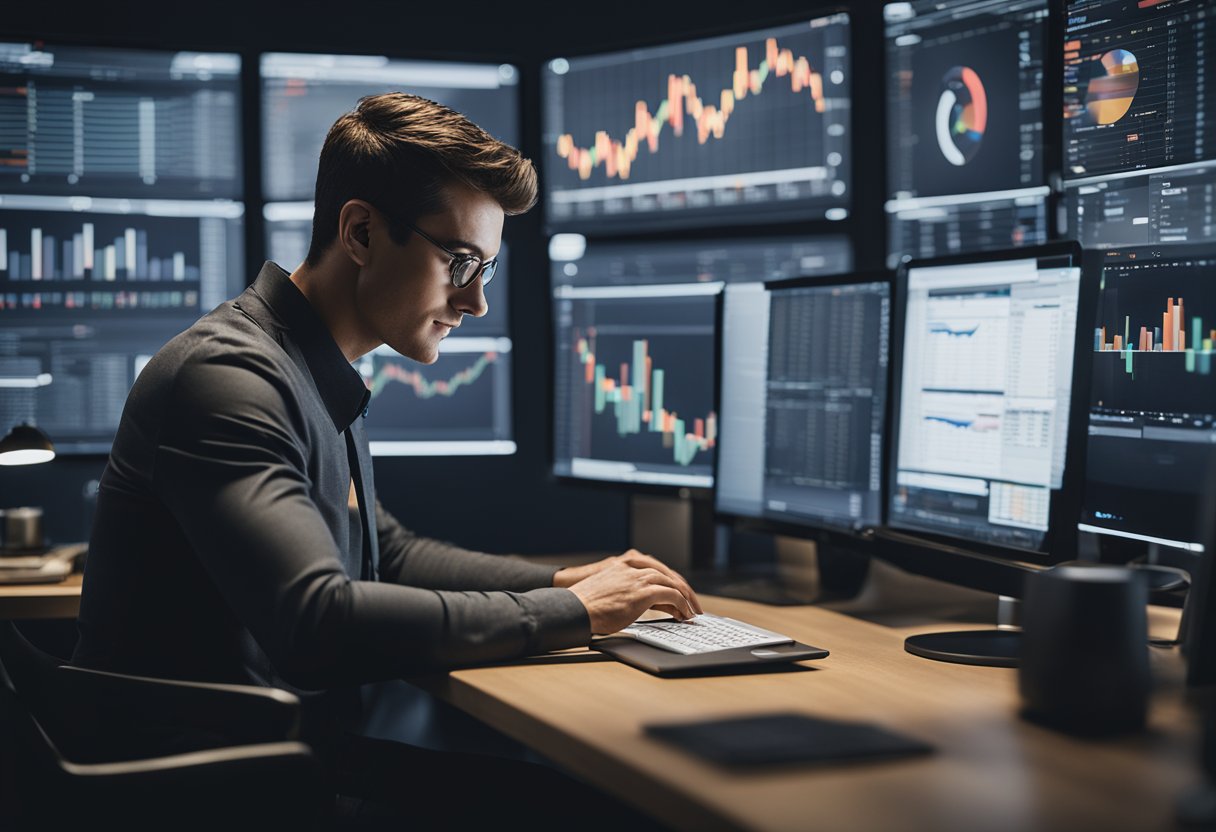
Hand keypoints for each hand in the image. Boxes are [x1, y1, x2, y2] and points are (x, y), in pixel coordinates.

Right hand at [554, 549, 702, 613]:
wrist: (576, 607)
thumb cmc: (590, 603)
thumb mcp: (612, 588)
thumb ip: (631, 590)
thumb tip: (652, 603)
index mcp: (626, 562)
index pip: (659, 570)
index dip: (673, 583)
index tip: (681, 595)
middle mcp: (635, 566)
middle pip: (669, 575)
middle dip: (684, 591)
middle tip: (693, 604)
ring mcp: (639, 577)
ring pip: (674, 584)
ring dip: (686, 599)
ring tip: (692, 612)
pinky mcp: (643, 591)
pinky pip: (672, 595)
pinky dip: (682, 604)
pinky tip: (685, 614)